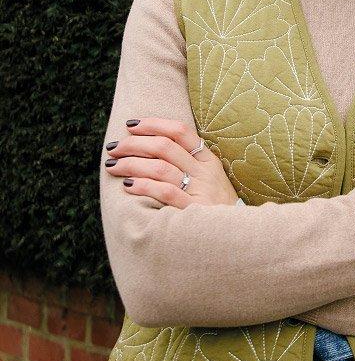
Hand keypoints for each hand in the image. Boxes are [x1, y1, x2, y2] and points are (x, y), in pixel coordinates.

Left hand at [104, 117, 239, 208]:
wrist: (235, 236)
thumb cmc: (214, 207)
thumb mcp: (209, 180)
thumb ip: (186, 164)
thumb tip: (147, 147)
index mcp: (208, 160)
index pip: (180, 131)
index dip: (154, 124)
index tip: (131, 125)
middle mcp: (204, 173)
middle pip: (165, 147)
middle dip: (134, 144)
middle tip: (114, 148)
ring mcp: (200, 191)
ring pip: (161, 168)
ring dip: (132, 164)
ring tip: (113, 166)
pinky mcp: (193, 211)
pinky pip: (165, 192)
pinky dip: (144, 186)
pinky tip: (127, 185)